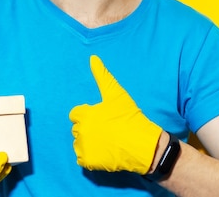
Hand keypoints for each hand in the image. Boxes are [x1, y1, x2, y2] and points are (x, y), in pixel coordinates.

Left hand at [69, 55, 161, 173]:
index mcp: (84, 114)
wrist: (143, 145)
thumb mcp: (116, 94)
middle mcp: (80, 131)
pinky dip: (89, 156)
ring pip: (79, 143)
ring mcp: (84, 147)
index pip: (76, 114)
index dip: (88, 114)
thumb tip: (92, 58)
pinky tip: (103, 152)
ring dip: (88, 142)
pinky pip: (81, 158)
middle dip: (89, 127)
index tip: (101, 118)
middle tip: (107, 130)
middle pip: (78, 128)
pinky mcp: (88, 162)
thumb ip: (102, 76)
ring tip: (106, 141)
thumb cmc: (129, 117)